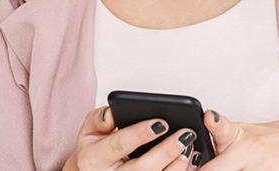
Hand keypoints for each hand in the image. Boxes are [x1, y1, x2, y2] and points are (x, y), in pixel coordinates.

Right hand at [62, 105, 203, 170]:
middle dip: (165, 151)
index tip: (161, 123)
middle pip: (141, 168)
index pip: (119, 144)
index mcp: (93, 158)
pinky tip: (188, 161)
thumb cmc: (95, 149)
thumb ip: (100, 118)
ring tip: (189, 147)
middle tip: (185, 135)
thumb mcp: (89, 129)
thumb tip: (113, 113)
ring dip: (176, 166)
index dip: (140, 134)